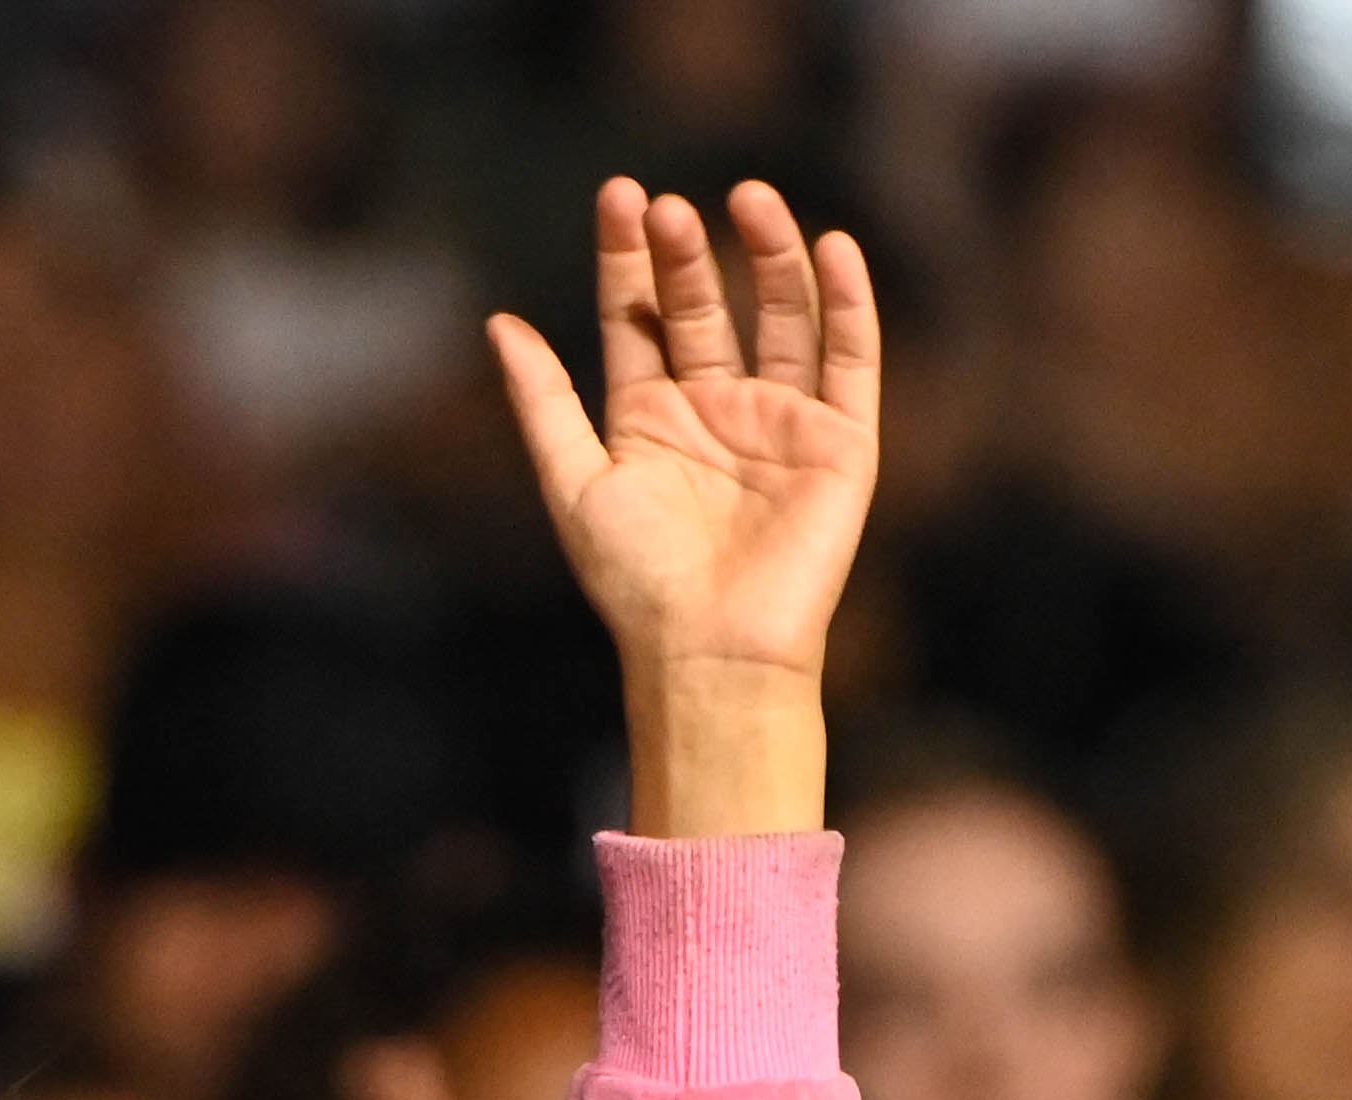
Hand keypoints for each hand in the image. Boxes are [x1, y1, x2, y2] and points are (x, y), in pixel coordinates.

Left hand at [487, 180, 878, 837]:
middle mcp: (717, 412)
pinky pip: (851, 358)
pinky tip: (831, 246)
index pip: (640, 318)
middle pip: (704, 308)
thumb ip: (543, 401)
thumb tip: (500, 323)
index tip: (619, 197)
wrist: (712, 650)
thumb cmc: (637, 582)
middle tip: (666, 207)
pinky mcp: (840, 442)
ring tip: (745, 197)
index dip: (627, 260)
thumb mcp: (573, 481)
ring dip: (766, 255)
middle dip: (685, 255)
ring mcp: (781, 423)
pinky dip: (847, 303)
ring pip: (780, 317)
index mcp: (651, 420)